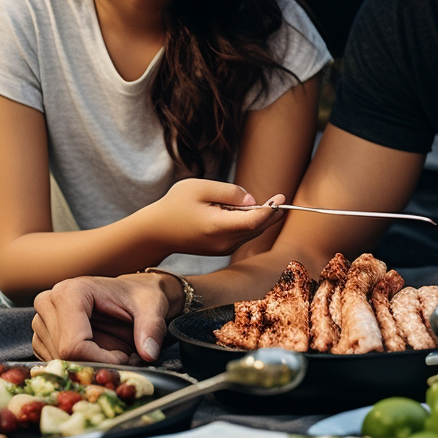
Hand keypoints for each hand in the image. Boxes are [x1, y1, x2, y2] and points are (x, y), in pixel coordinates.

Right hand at [33, 272, 176, 363]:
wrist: (133, 293)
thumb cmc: (140, 296)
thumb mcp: (152, 307)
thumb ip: (151, 328)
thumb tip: (149, 354)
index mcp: (70, 292)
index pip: (73, 346)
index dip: (101, 360)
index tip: (124, 357)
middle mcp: (49, 303)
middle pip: (64, 357)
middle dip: (96, 364)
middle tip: (121, 356)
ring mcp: (42, 321)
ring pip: (59, 363)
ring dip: (88, 366)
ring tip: (111, 351)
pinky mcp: (42, 337)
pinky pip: (57, 363)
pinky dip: (79, 366)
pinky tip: (97, 353)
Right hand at [157, 180, 285, 255]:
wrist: (156, 232)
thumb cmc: (175, 205)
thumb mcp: (200, 188)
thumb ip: (229, 192)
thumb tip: (252, 201)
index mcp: (218, 227)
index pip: (253, 221)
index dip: (270, 209)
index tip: (281, 196)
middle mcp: (223, 243)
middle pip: (256, 228)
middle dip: (270, 214)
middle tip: (280, 198)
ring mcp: (222, 249)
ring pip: (251, 233)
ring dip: (261, 219)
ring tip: (270, 203)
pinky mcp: (220, 250)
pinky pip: (242, 236)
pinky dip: (249, 225)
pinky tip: (248, 213)